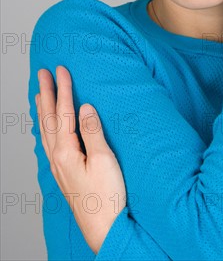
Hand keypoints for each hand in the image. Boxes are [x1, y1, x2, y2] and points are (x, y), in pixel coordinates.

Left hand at [35, 65, 126, 253]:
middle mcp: (57, 157)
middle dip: (46, 93)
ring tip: (39, 93)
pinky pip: (48, 142)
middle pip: (48, 118)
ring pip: (45, 130)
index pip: (63, 112)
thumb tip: (85, 108)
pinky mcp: (63, 173)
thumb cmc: (107, 196)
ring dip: (42, 109)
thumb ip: (93, 132)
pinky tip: (46, 126)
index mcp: (66, 151)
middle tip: (42, 73)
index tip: (61, 70)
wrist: (104, 228)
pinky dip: (45, 127)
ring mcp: (58, 166)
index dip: (63, 89)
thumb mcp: (104, 160)